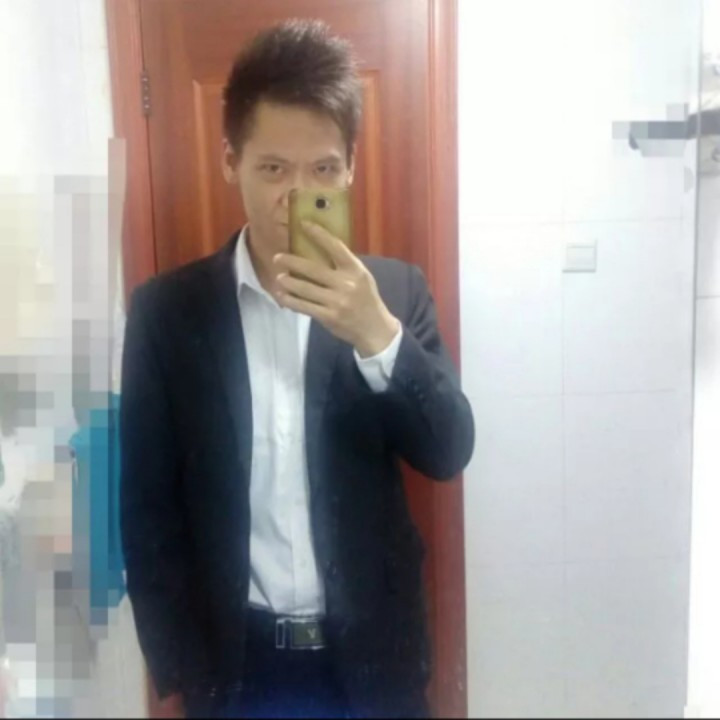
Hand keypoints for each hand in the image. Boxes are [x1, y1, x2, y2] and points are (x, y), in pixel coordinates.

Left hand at [273, 221, 399, 356]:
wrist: (375, 329)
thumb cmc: (366, 299)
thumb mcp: (362, 277)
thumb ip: (344, 266)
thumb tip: (318, 249)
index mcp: (356, 270)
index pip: (335, 247)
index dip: (319, 234)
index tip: (303, 224)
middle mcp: (346, 284)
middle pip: (313, 269)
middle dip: (292, 262)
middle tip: (277, 257)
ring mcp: (337, 302)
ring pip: (305, 289)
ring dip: (288, 282)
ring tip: (279, 277)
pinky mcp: (328, 317)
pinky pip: (305, 307)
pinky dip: (291, 301)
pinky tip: (283, 296)